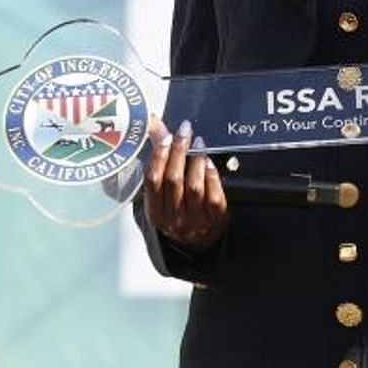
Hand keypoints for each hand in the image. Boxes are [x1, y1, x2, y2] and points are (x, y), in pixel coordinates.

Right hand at [141, 116, 227, 252]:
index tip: (167, 136)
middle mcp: (172, 217)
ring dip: (196, 160)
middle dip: (179, 151)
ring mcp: (194, 220)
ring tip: (199, 143)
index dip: (159, 155)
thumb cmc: (175, 210)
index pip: (152, 180)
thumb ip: (158, 157)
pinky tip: (209, 162)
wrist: (195, 243)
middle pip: (173, 179)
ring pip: (194, 186)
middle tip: (185, 132)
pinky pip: (213, 194)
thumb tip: (155, 124)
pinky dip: (211, 175)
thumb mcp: (162, 190)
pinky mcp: (215, 219)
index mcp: (154, 210)